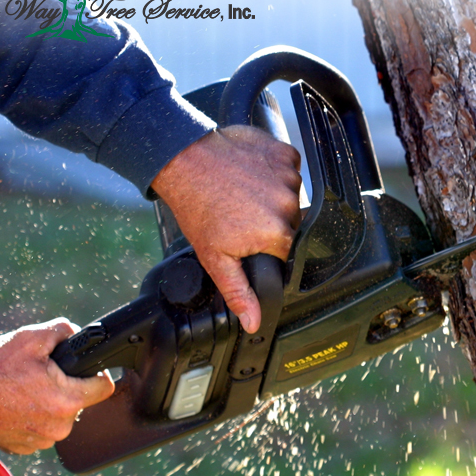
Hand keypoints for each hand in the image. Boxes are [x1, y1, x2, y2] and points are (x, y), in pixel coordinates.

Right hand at [0, 319, 115, 454]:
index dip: (97, 372)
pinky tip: (16, 404)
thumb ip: (63, 330)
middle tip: (41, 374)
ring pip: (60, 414)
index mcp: (67, 401)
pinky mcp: (26, 447)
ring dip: (49, 401)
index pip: (104, 387)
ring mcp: (42, 440)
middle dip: (66, 384)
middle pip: (80, 399)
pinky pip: (42, 427)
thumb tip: (78, 333)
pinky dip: (33, 415)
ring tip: (24, 389)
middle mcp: (60, 426)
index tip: (84, 367)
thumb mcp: (30, 338)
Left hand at [151, 125, 301, 333]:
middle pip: (291, 222)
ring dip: (273, 195)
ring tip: (242, 192)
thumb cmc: (197, 207)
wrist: (184, 161)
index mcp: (277, 234)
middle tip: (241, 215)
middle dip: (270, 221)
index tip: (248, 237)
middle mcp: (290, 204)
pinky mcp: (284, 153)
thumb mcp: (215, 258)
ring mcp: (289, 176)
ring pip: (291, 194)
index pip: (286, 249)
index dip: (267, 246)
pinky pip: (290, 168)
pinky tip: (251, 174)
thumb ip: (239, 292)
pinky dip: (275, 171)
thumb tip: (255, 322)